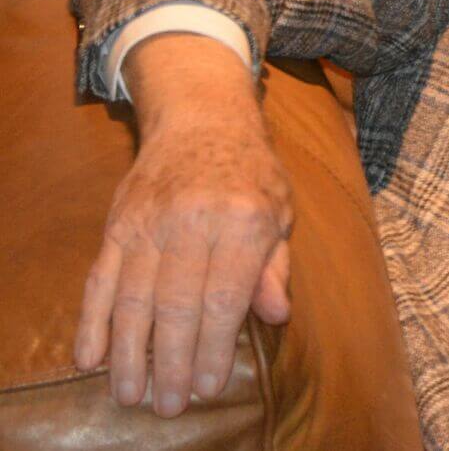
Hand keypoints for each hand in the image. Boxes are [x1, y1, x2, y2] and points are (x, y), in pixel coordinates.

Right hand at [73, 34, 292, 417]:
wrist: (203, 119)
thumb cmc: (251, 174)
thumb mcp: (281, 213)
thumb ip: (275, 267)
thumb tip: (276, 314)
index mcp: (244, 220)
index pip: (223, 297)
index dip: (211, 348)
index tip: (205, 387)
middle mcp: (194, 220)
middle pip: (176, 305)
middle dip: (170, 362)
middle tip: (166, 406)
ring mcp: (150, 221)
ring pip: (133, 297)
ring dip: (128, 353)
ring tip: (129, 394)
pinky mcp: (118, 223)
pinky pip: (101, 278)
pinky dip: (93, 320)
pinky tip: (91, 357)